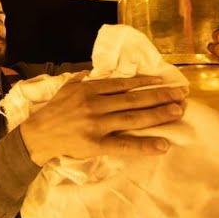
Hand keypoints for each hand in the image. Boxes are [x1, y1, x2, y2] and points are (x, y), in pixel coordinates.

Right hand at [20, 73, 187, 165]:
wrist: (37, 135)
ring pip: (133, 118)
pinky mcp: (95, 144)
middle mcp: (95, 104)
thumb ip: (85, 79)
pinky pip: (124, 144)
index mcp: (89, 89)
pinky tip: (162, 145)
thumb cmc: (54, 111)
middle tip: (181, 94)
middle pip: (134, 99)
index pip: (123, 84)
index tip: (163, 80)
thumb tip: (98, 73)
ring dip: (158, 115)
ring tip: (177, 112)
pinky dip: (144, 145)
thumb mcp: (68, 88)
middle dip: (160, 96)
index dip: (144, 81)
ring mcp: (96, 125)